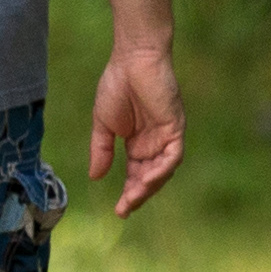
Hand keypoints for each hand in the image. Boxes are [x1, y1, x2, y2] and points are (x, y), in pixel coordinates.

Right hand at [88, 39, 185, 215]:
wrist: (132, 59)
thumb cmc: (116, 86)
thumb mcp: (103, 124)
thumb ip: (101, 150)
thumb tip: (95, 177)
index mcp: (137, 143)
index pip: (135, 174)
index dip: (129, 193)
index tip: (119, 211)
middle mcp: (154, 143)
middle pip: (150, 177)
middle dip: (138, 194)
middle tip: (125, 209)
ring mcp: (167, 136)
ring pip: (163, 170)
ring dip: (150, 186)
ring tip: (134, 197)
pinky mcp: (175, 127)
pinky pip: (173, 156)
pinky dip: (162, 169)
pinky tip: (148, 179)